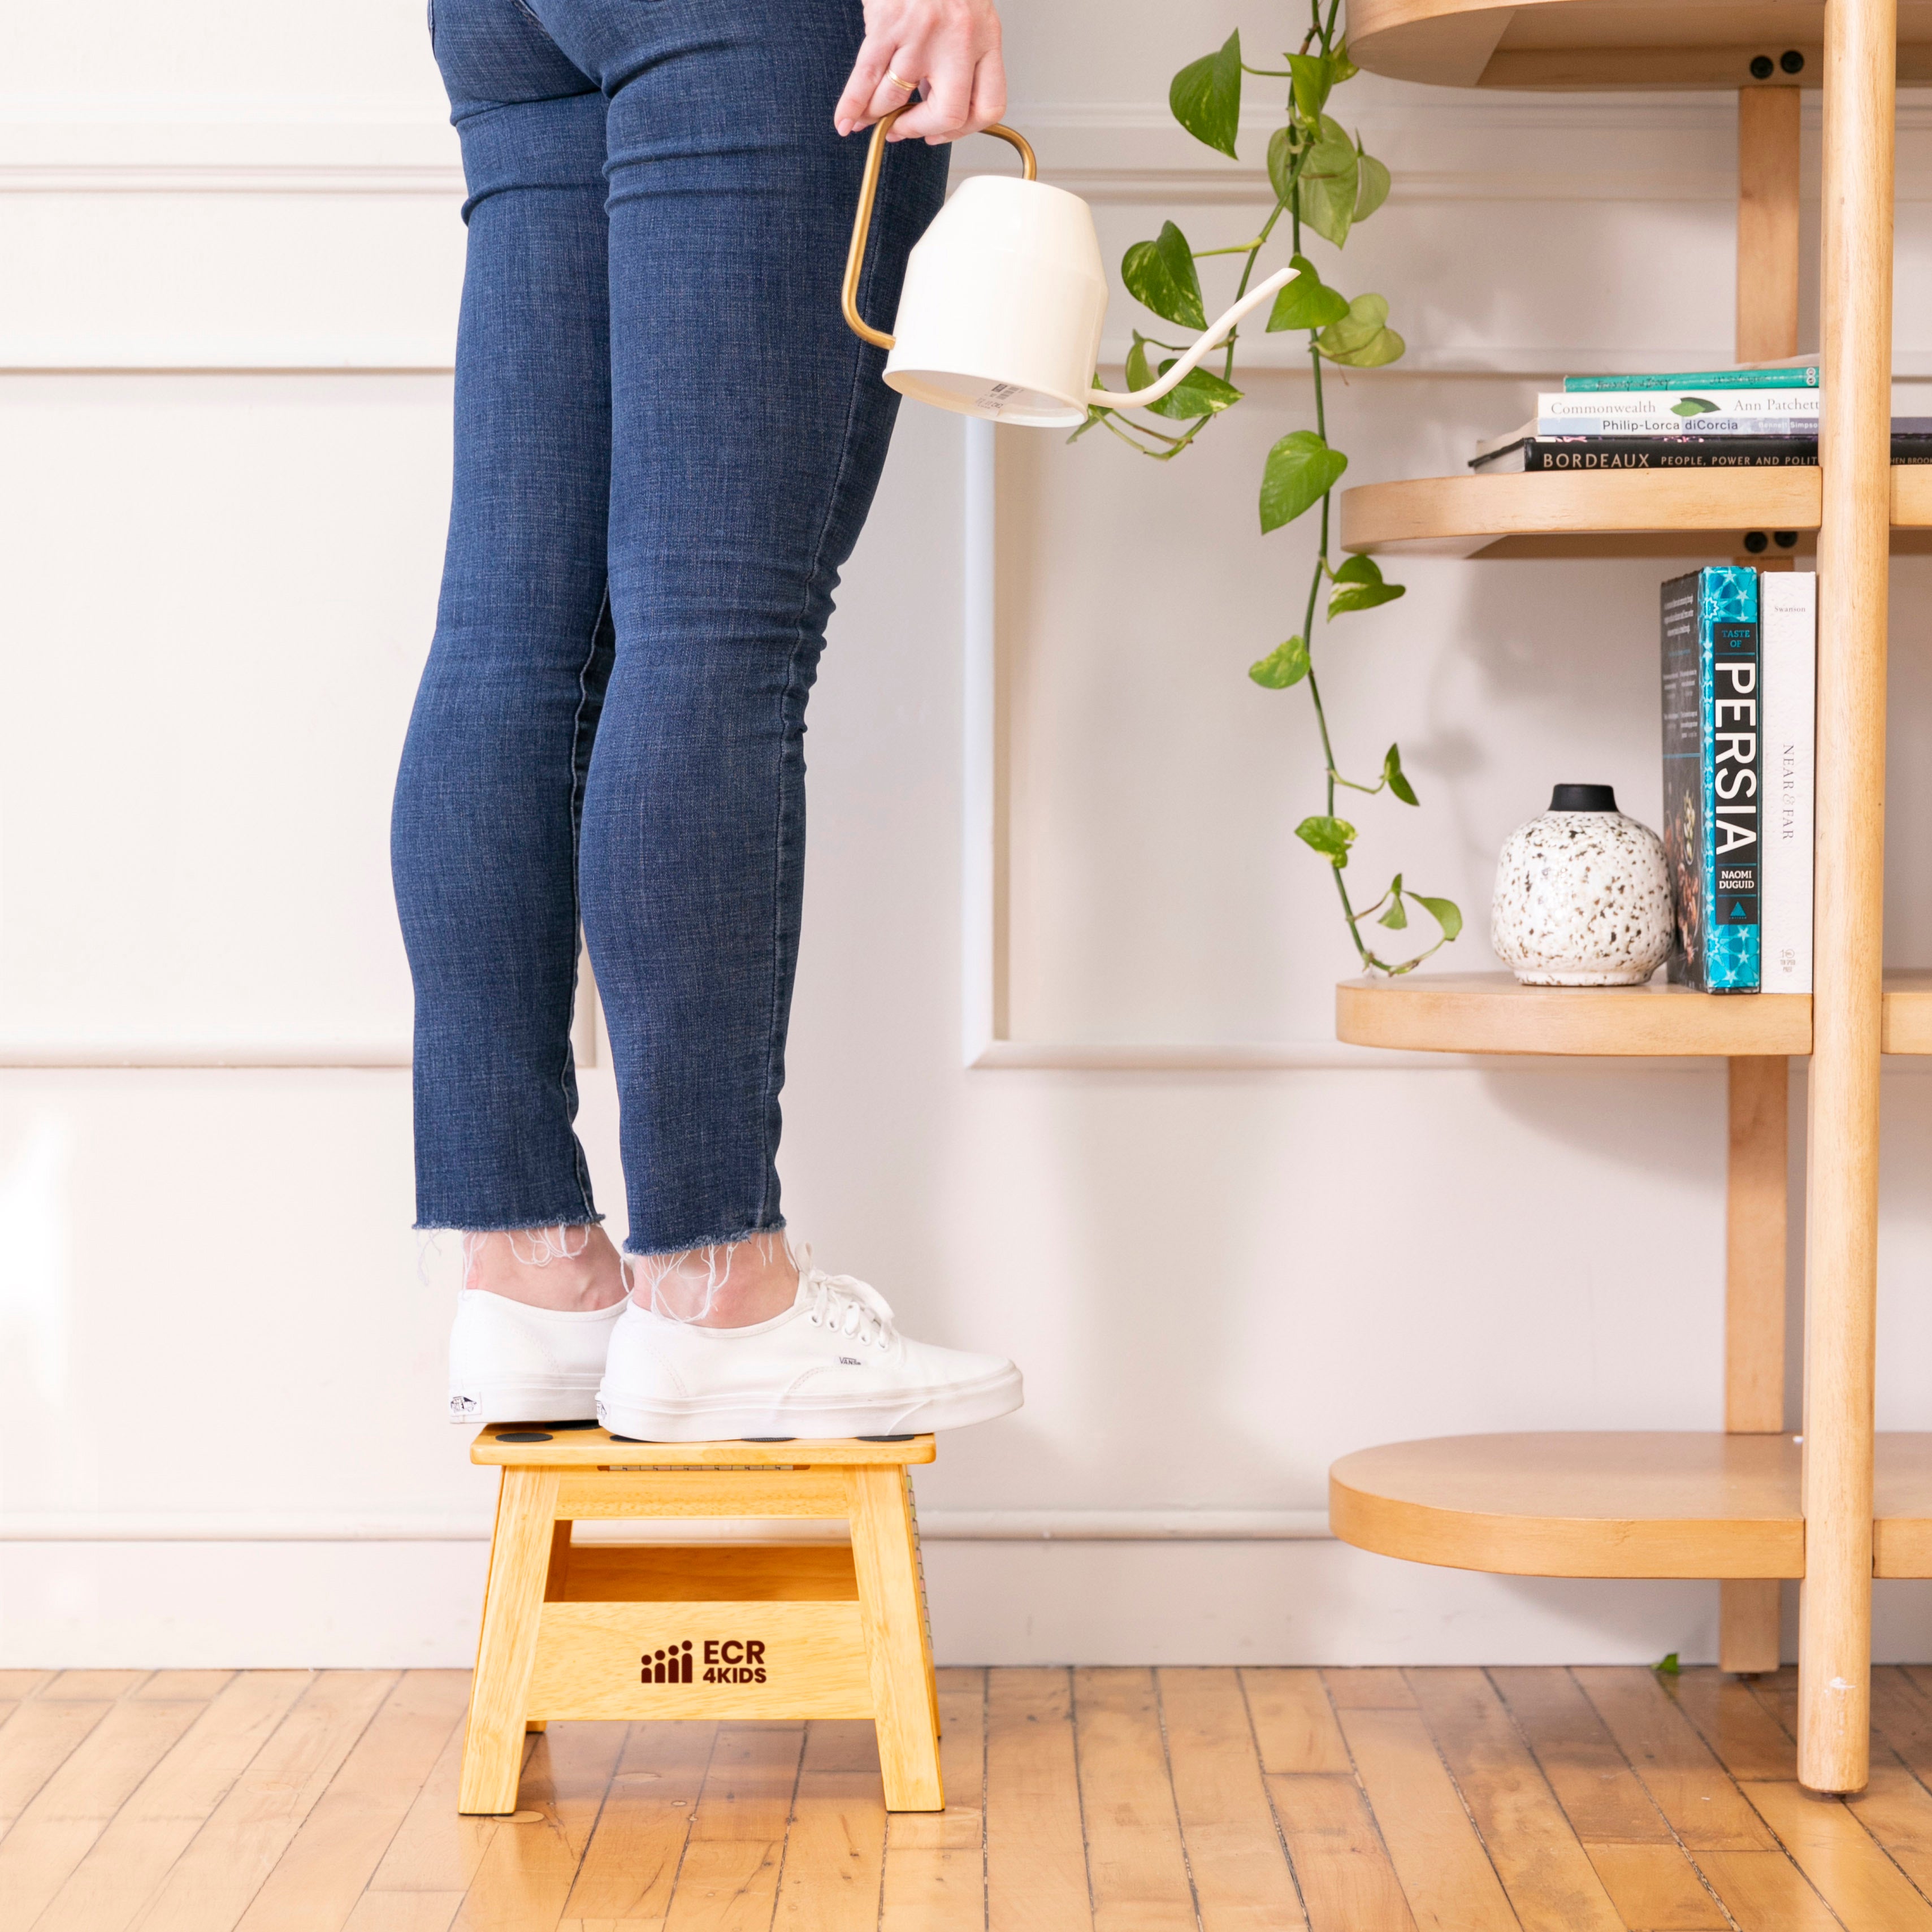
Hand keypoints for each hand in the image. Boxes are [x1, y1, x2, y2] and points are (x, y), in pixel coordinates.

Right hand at [834, 0, 1005, 145]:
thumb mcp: (967, 15)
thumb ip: (959, 57)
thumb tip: (932, 100)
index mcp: (986, 37)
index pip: (988, 106)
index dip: (963, 130)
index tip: (941, 132)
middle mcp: (960, 38)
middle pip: (949, 114)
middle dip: (920, 130)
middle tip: (903, 130)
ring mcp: (923, 32)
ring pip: (898, 96)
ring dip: (877, 114)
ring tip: (867, 118)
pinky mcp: (889, 23)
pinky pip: (868, 77)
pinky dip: (852, 105)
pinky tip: (845, 120)